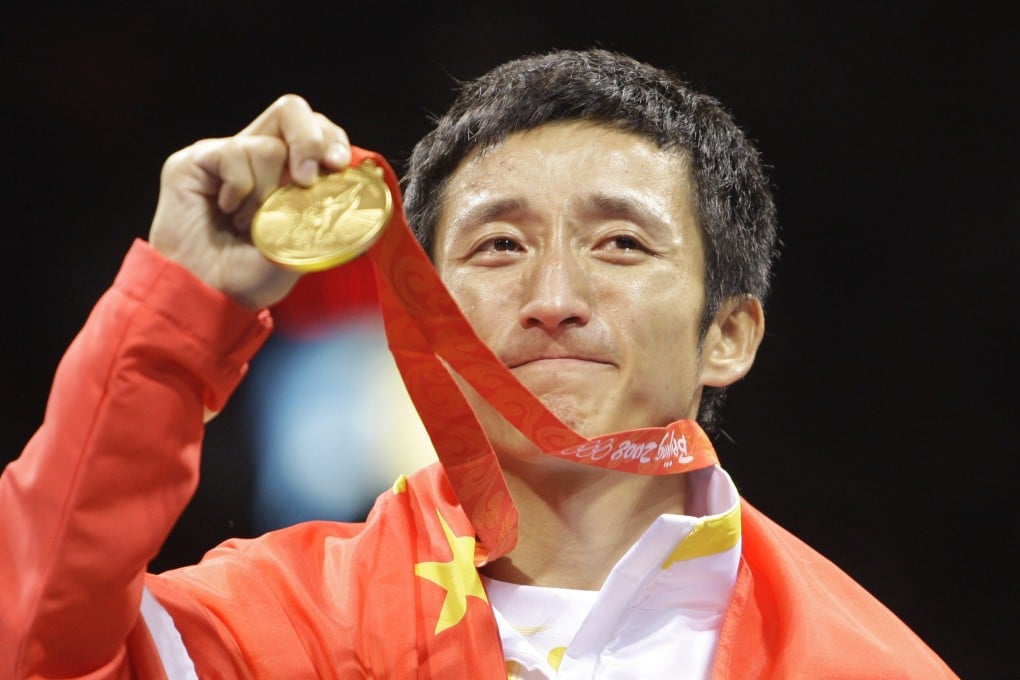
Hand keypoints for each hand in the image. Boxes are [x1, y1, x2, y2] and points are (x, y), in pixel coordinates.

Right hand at [148, 95, 351, 309]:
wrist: (206, 296)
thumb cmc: (249, 278)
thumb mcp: (299, 250)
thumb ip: (322, 220)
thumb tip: (351, 198)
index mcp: (286, 174)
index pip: (317, 132)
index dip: (331, 139)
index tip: (338, 165)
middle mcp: (258, 158)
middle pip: (292, 111)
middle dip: (308, 141)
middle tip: (306, 179)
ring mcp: (226, 157)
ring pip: (265, 144)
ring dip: (265, 190)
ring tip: (249, 222)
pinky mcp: (195, 161)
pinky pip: (232, 153)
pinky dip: (239, 187)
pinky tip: (228, 210)